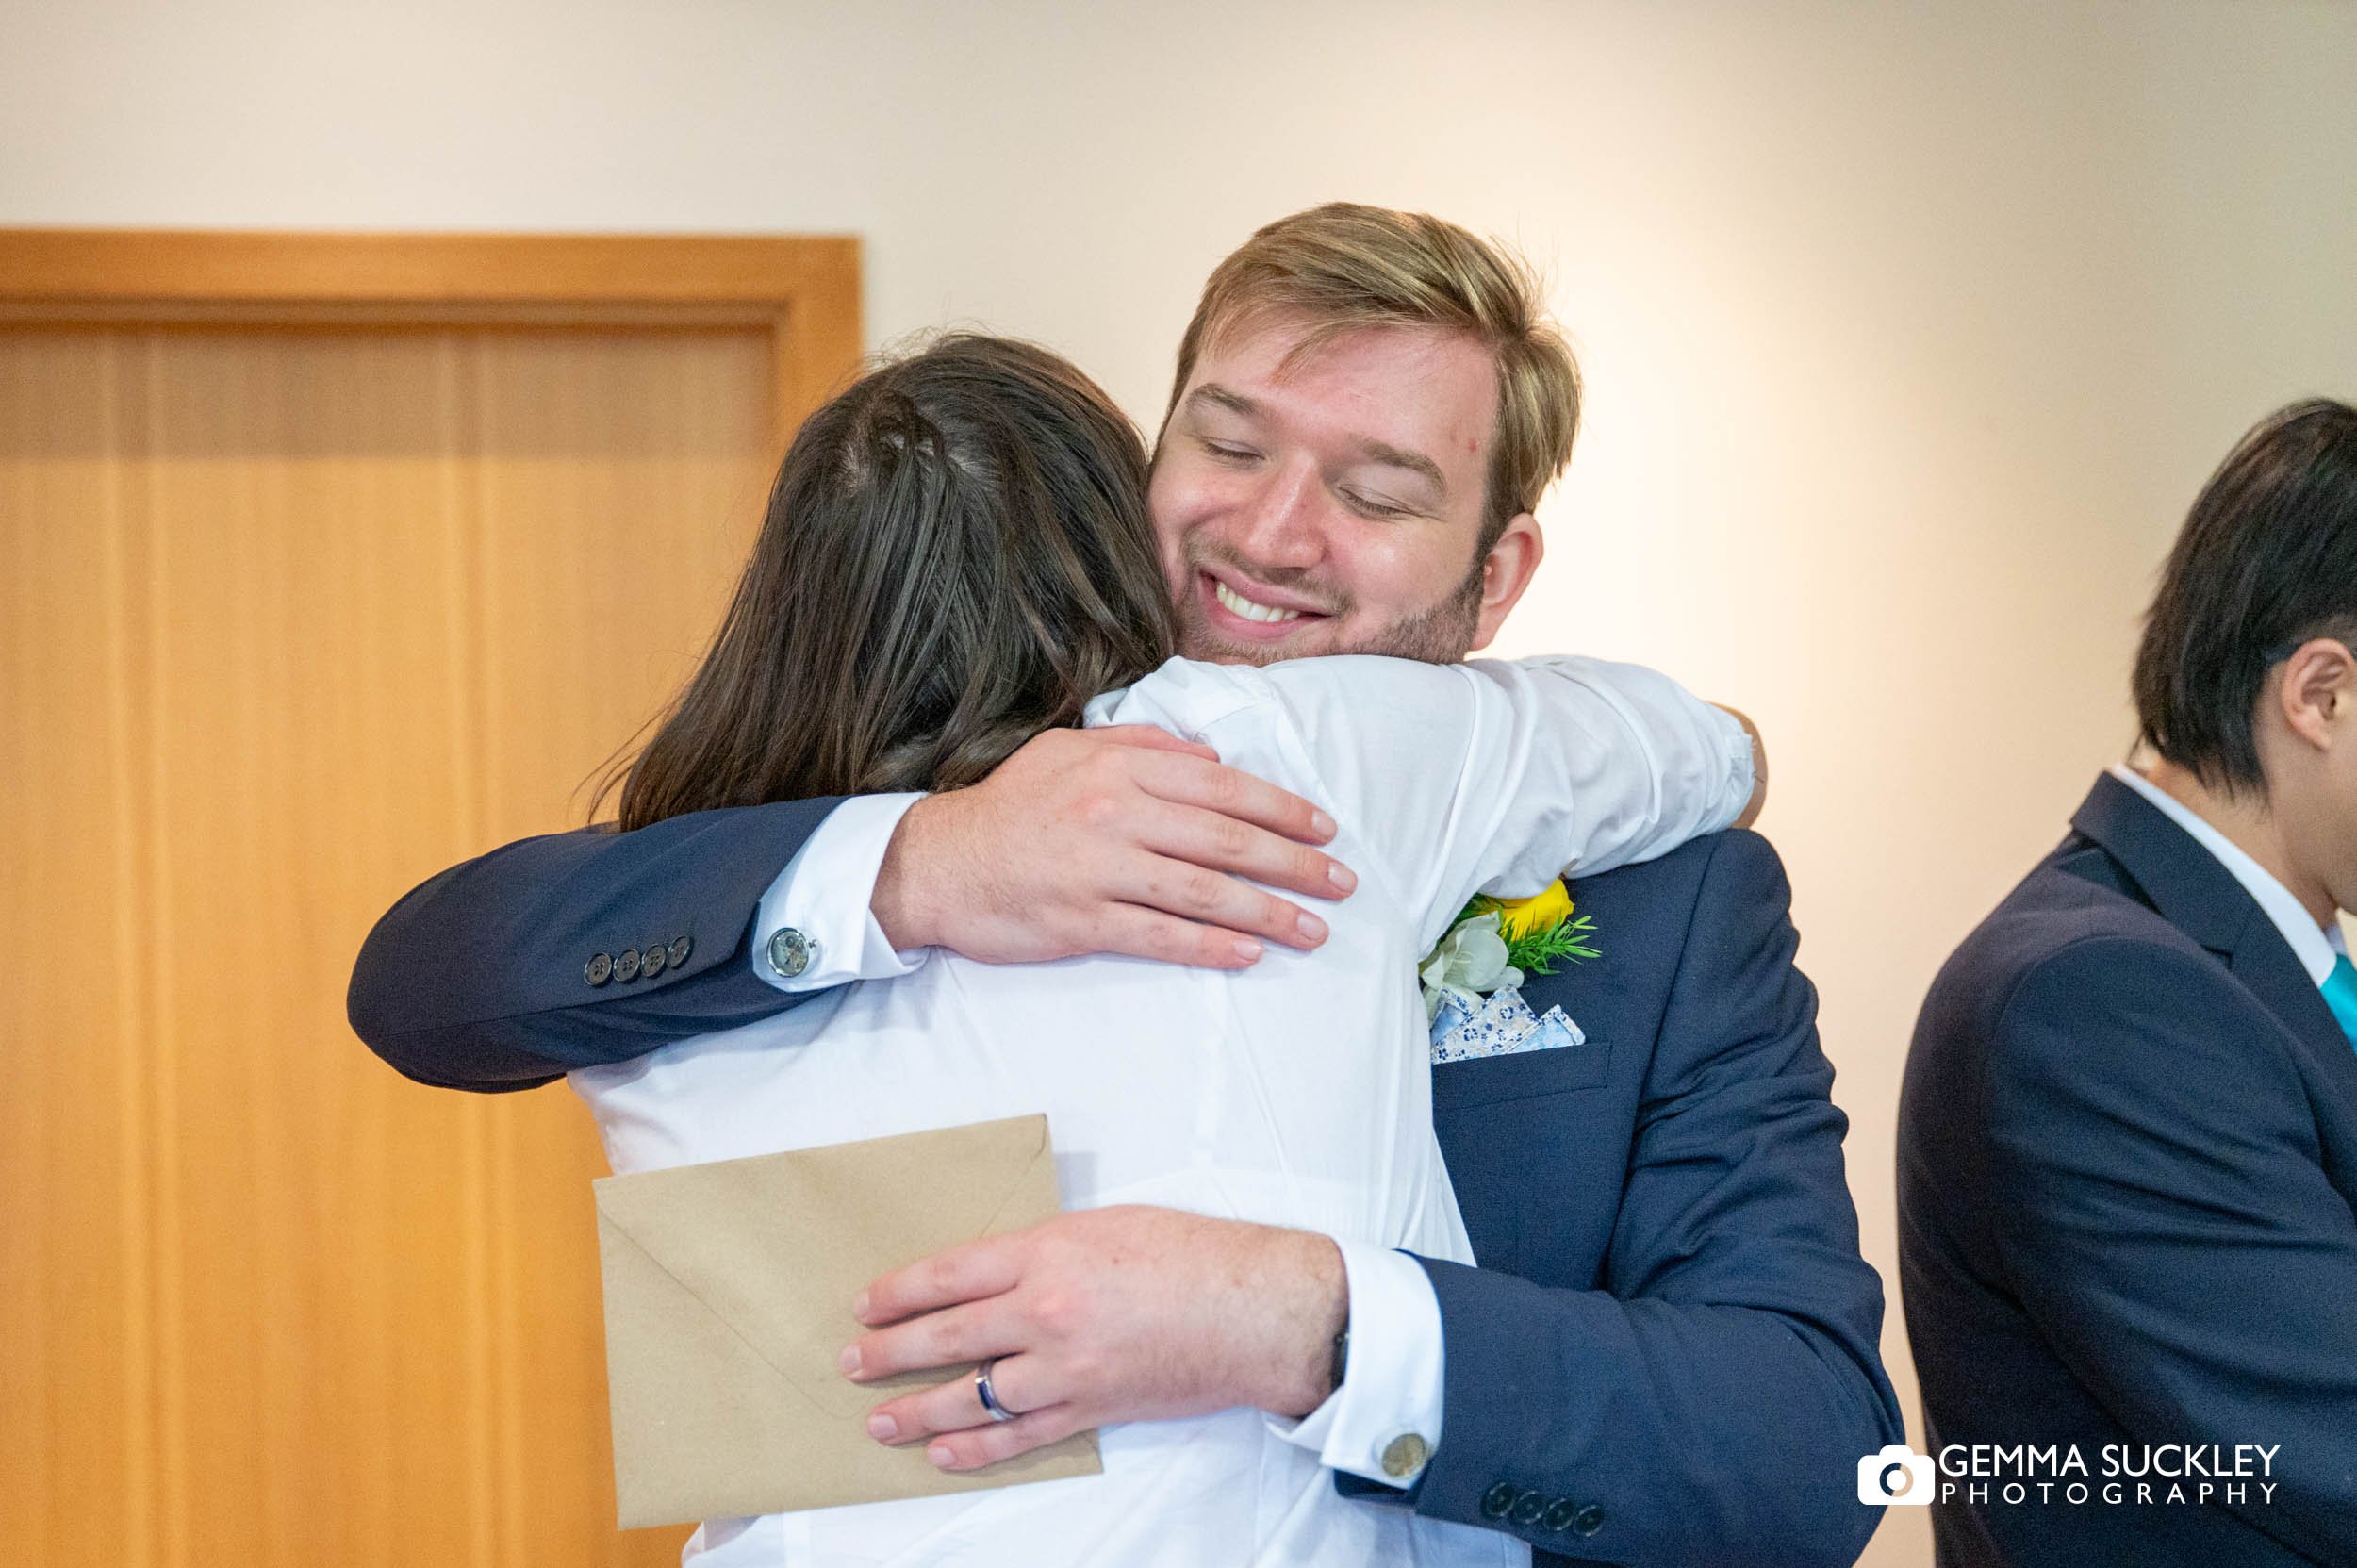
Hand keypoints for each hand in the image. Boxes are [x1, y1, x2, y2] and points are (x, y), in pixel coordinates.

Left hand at [840, 1206, 1346, 1469]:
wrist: (1252, 1310)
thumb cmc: (1190, 1255)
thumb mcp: (1105, 1225)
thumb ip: (1045, 1249)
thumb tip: (997, 1272)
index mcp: (1046, 1253)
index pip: (948, 1274)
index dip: (898, 1292)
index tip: (864, 1305)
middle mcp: (1046, 1311)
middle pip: (947, 1336)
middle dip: (890, 1352)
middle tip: (852, 1364)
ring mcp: (1066, 1367)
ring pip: (973, 1395)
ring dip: (919, 1411)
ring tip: (881, 1421)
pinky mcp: (1090, 1408)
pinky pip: (1020, 1435)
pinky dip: (977, 1447)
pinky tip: (944, 1451)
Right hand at [869, 725, 1356, 966]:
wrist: (939, 862)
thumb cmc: (1013, 804)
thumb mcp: (1071, 750)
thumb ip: (1145, 746)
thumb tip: (1213, 758)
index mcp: (1120, 767)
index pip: (1223, 787)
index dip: (1283, 808)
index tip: (1325, 829)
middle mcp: (1116, 813)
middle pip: (1227, 839)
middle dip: (1295, 864)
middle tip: (1341, 883)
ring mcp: (1100, 870)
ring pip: (1203, 892)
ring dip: (1268, 913)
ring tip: (1313, 930)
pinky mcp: (1082, 921)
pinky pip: (1160, 936)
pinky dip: (1210, 947)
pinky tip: (1249, 954)